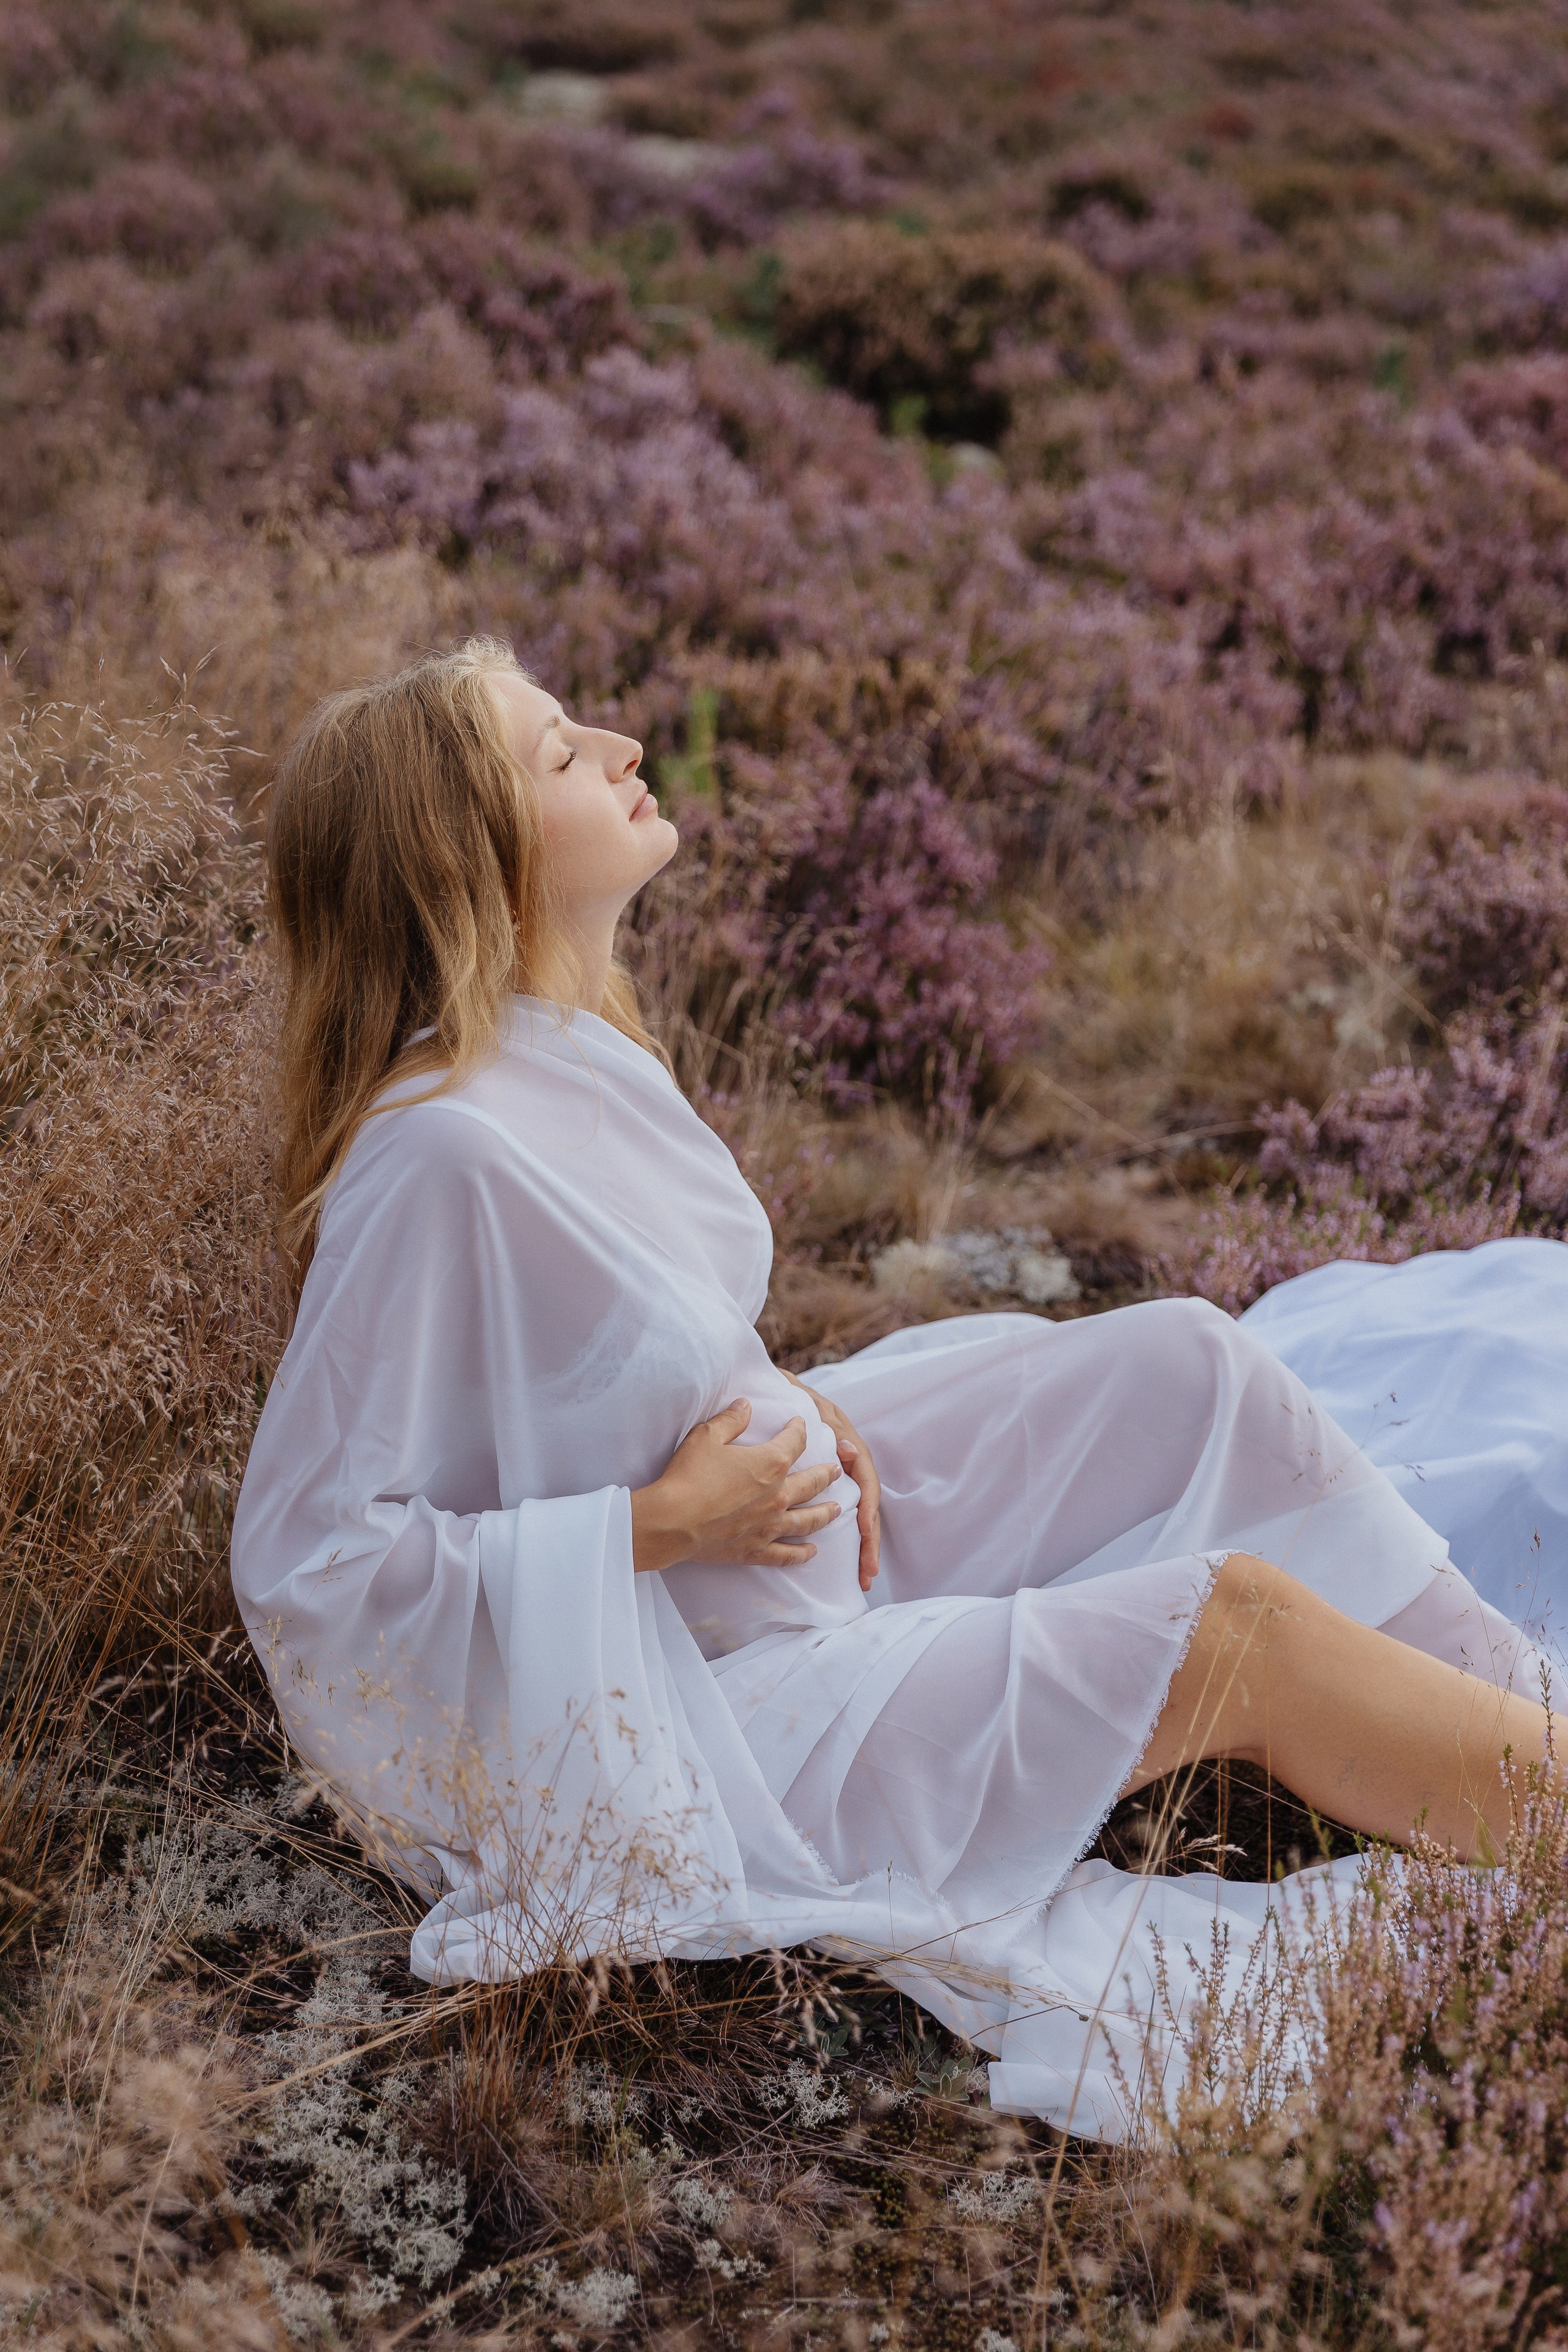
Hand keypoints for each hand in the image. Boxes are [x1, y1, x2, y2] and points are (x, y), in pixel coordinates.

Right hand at [630, 1398, 843, 1574]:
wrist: (671, 1521)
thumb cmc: (688, 1476)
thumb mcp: (706, 1436)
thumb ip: (731, 1420)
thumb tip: (746, 1405)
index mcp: (770, 1464)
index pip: (795, 1442)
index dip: (799, 1430)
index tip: (801, 1425)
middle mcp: (778, 1495)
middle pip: (812, 1483)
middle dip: (826, 1474)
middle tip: (837, 1470)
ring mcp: (770, 1526)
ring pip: (808, 1520)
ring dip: (825, 1514)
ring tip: (837, 1510)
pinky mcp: (756, 1550)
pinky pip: (786, 1555)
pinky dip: (802, 1554)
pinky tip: (812, 1552)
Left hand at [784, 1373, 880, 1592]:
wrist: (762, 1382)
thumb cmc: (774, 1387)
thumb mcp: (789, 1390)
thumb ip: (807, 1408)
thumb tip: (836, 1444)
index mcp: (839, 1430)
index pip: (861, 1468)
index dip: (865, 1499)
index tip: (861, 1526)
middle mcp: (844, 1450)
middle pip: (866, 1498)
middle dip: (869, 1536)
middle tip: (868, 1569)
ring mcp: (837, 1466)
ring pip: (858, 1509)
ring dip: (864, 1542)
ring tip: (866, 1574)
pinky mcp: (826, 1479)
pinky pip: (842, 1511)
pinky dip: (850, 1537)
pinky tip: (852, 1562)